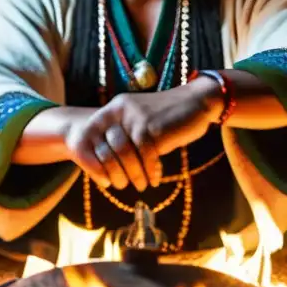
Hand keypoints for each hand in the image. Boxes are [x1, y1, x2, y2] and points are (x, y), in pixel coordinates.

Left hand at [67, 78, 222, 191]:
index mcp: (115, 108)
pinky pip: (146, 157)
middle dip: (115, 173)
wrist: (197, 101)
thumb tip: (110, 169)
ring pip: (126, 156)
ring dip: (134, 176)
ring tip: (142, 185)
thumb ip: (125, 136)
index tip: (103, 177)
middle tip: (123, 185)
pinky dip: (150, 172)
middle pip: (106, 151)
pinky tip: (155, 179)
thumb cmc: (167, 117)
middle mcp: (121, 110)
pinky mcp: (154, 128)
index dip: (91, 160)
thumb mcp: (140, 120)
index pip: (88, 134)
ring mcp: (137, 118)